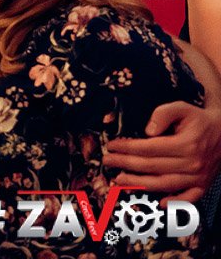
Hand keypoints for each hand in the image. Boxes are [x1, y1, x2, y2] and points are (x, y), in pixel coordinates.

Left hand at [105, 101, 220, 202]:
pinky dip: (174, 202)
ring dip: (139, 184)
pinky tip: (159, 202)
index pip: (149, 148)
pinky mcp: (203, 185)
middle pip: (152, 166)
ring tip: (119, 180)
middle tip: (108, 161)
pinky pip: (188, 198)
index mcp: (186, 144)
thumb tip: (148, 130)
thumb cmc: (198, 120)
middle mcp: (193, 163)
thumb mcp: (182, 108)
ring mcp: (198, 177)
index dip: (127, 147)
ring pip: (164, 184)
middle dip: (126, 164)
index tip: (112, 145)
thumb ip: (163, 114)